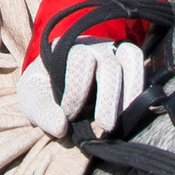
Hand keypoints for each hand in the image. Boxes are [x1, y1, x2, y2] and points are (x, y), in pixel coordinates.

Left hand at [17, 32, 147, 136]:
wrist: (55, 88)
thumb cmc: (44, 92)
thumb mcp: (32, 101)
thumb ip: (42, 113)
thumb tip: (61, 128)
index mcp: (66, 48)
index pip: (79, 61)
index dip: (77, 92)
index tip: (69, 116)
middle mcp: (93, 45)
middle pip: (109, 65)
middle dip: (108, 98)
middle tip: (106, 126)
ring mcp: (113, 52)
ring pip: (131, 59)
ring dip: (132, 91)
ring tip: (127, 118)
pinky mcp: (129, 65)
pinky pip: (141, 67)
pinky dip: (141, 87)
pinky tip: (135, 111)